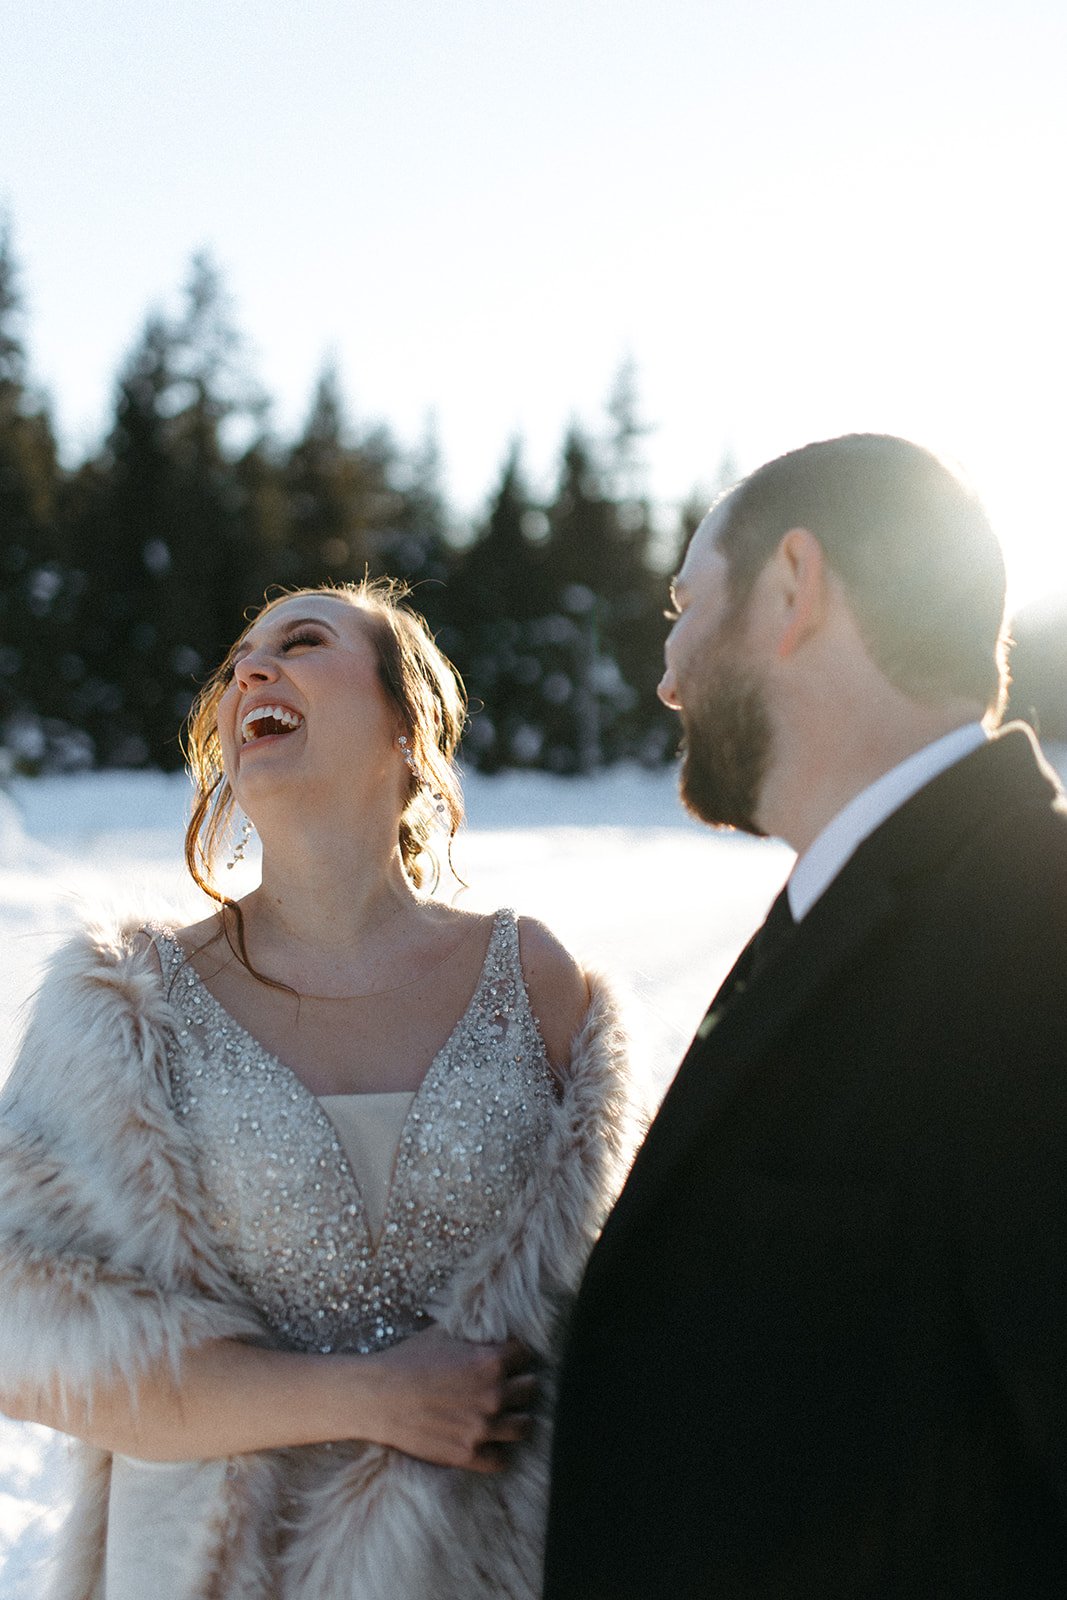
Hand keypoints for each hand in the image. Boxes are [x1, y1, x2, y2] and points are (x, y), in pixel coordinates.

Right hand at [362, 1324, 537, 1472]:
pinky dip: (496, 1451)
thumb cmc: (407, 1360)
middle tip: (509, 1386)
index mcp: (491, 1361)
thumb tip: (487, 1328)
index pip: (525, 1355)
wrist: (377, 1396)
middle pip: (531, 1389)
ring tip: (505, 1416)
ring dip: (516, 1418)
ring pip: (525, 1426)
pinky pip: (501, 1460)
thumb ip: (473, 1335)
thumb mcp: (443, 1334)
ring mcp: (483, 1428)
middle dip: (521, 1385)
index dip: (516, 1355)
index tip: (508, 1359)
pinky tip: (487, 1442)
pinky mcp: (468, 1454)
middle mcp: (494, 1395)